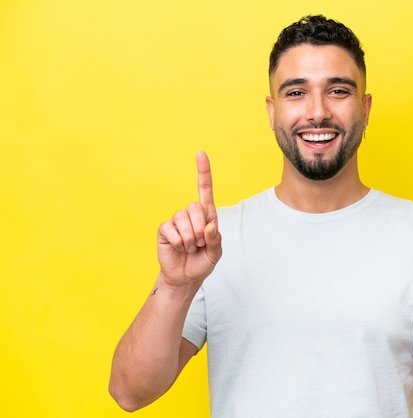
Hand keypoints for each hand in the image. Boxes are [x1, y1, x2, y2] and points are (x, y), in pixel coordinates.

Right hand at [156, 151, 221, 285]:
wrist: (186, 277)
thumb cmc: (202, 262)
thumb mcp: (215, 253)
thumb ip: (215, 239)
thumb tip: (209, 227)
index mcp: (207, 216)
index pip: (205, 190)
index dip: (203, 172)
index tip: (200, 153)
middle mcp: (191, 214)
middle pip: (195, 207)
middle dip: (199, 229)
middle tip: (199, 244)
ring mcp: (176, 221)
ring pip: (182, 219)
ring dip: (189, 239)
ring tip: (189, 247)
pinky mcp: (165, 229)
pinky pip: (170, 229)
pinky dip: (178, 242)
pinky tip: (178, 248)